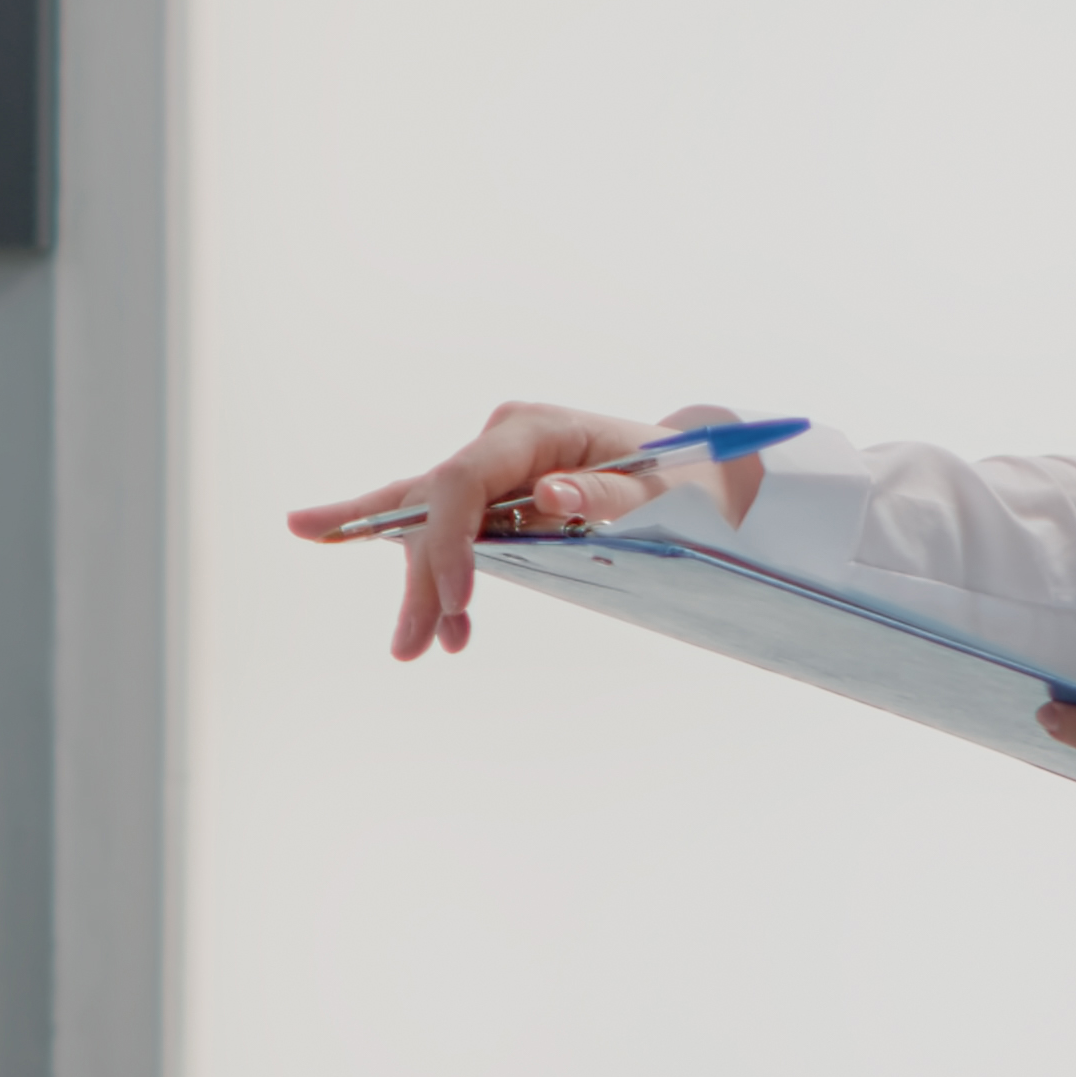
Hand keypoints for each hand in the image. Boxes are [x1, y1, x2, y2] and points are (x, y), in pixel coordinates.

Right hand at [288, 403, 763, 660]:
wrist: (692, 471)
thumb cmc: (681, 479)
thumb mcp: (663, 491)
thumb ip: (608, 491)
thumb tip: (551, 493)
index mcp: (535, 430)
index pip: (464, 479)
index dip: (449, 539)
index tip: (458, 600)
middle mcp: (502, 440)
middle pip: (435, 506)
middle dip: (422, 576)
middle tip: (412, 646)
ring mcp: (493, 465)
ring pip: (429, 519)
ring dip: (421, 582)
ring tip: (417, 646)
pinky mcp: (493, 492)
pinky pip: (440, 521)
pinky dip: (418, 559)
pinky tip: (382, 578)